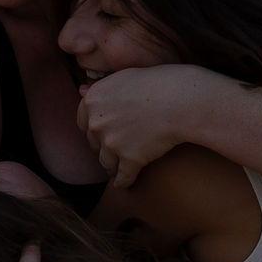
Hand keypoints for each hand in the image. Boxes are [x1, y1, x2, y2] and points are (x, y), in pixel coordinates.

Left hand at [75, 61, 230, 181]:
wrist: (180, 100)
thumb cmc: (157, 83)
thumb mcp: (124, 77)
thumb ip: (102, 88)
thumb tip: (81, 91)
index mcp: (92, 101)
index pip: (83, 122)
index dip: (94, 128)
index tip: (102, 132)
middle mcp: (97, 123)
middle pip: (94, 143)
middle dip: (103, 146)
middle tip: (115, 148)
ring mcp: (112, 143)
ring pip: (106, 162)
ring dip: (112, 166)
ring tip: (118, 168)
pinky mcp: (129, 160)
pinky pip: (123, 177)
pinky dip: (124, 182)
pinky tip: (124, 184)